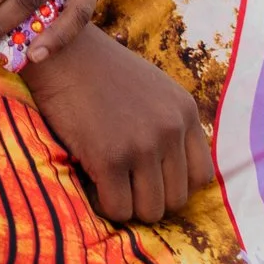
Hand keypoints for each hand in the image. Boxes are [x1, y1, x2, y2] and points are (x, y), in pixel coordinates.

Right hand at [23, 25, 213, 225]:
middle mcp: (170, 129)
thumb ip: (170, 124)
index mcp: (185, 112)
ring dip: (128, 205)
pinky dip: (104, 205)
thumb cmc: (101, 72)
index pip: (201, 176)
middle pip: (177, 199)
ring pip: (150, 210)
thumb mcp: (154, 90)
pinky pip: (118, 209)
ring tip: (107, 183)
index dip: (175, 185)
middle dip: (149, 198)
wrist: (62, 53)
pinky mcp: (110, 158)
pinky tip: (91, 182)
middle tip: (123, 183)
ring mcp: (142, 144)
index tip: (151, 180)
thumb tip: (172, 174)